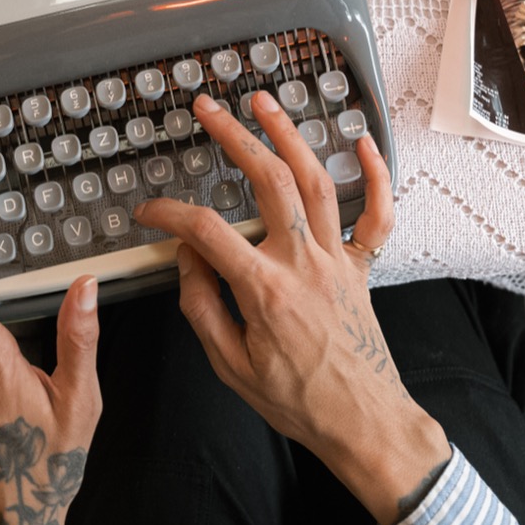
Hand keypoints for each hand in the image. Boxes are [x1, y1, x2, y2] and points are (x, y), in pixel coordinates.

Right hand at [134, 91, 450, 524]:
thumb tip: (187, 257)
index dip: (169, 213)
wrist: (361, 421)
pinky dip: (374, 176)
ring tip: (263, 103)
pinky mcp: (361, 267)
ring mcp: (337, 259)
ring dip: (290, 136)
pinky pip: (376, 215)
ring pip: (317, 181)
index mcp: (264, 288)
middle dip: (235, 137)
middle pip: (269, 180)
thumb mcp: (230, 365)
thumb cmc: (295, 401)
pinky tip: (362, 142)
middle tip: (207, 109)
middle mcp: (303, 262)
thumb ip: (202, 306)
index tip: (148, 211)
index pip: (206, 230)